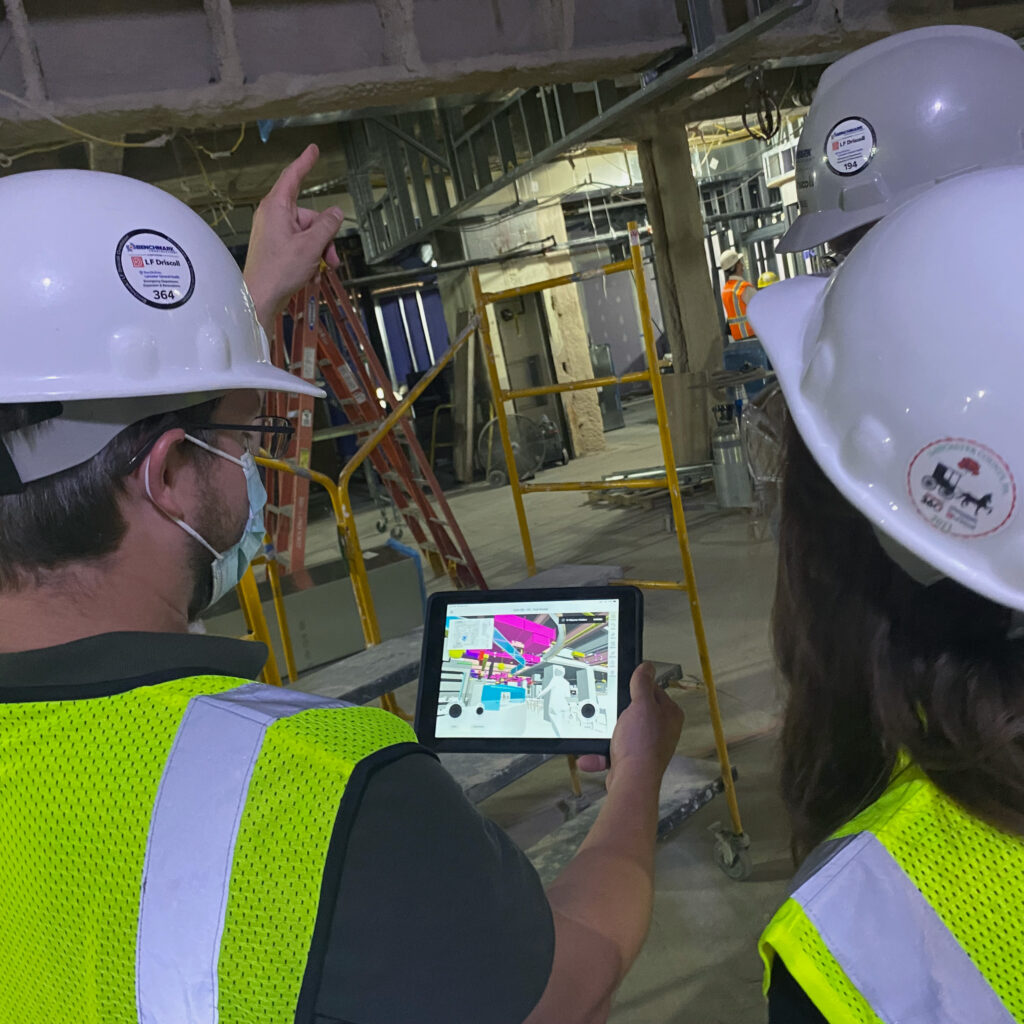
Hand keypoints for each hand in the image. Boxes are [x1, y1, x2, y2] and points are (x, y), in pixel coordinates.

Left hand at [243, 143, 343, 328]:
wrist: (260, 297)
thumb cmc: (278, 271)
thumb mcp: (311, 246)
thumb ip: (327, 226)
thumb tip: (336, 213)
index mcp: (277, 207)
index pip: (293, 176)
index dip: (305, 162)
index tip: (312, 150)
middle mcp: (273, 216)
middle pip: (309, 215)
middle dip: (325, 236)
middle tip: (332, 257)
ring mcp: (273, 232)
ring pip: (307, 233)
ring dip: (319, 251)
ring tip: (322, 268)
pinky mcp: (275, 248)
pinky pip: (299, 246)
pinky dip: (309, 258)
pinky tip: (311, 274)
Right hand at [577, 662, 683, 789]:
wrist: (631, 782)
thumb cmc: (641, 745)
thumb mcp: (640, 705)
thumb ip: (642, 683)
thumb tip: (646, 666)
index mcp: (670, 714)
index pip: (653, 690)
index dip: (636, 687)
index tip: (622, 687)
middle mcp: (661, 730)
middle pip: (635, 709)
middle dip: (617, 712)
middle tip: (609, 710)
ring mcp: (647, 745)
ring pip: (621, 729)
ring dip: (606, 733)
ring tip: (602, 734)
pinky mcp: (632, 759)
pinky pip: (613, 749)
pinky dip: (601, 752)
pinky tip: (594, 754)